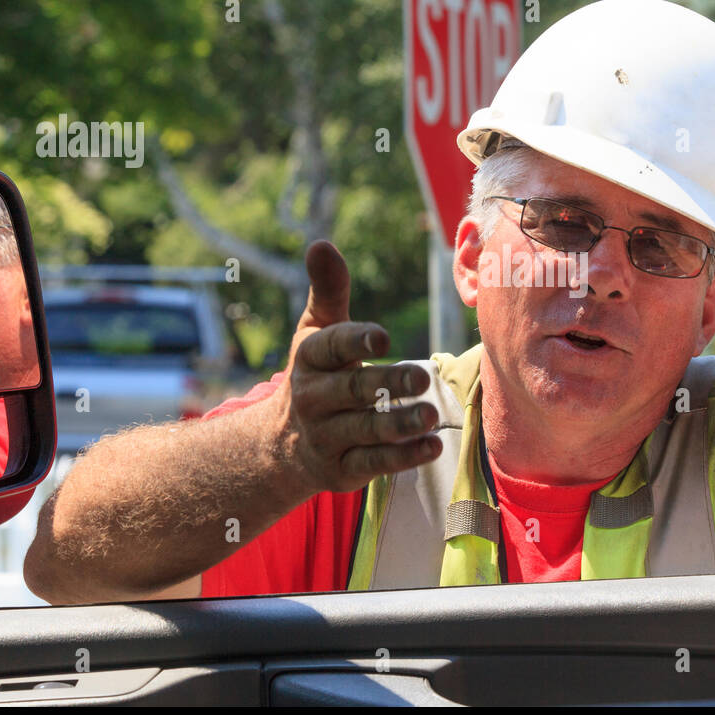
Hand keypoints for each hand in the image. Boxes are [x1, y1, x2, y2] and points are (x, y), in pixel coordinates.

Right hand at [269, 241, 442, 493]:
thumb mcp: (316, 333)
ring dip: (399, 424)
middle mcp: (313, 399)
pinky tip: (433, 446)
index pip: (331, 347)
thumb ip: (328, 291)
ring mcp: (326, 437)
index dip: (356, 341)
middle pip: (353, 390)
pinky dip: (403, 457)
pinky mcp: (341, 471)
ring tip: (431, 415)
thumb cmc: (316, 374)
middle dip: (387, 385)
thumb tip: (321, 243)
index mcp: (309, 360)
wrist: (281, 446)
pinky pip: (373, 464)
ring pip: (366, 430)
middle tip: (422, 378)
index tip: (383, 337)